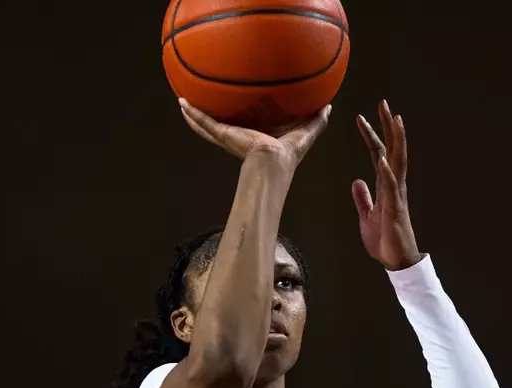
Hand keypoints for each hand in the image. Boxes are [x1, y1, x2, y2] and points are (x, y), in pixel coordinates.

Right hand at [179, 99, 330, 171]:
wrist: (274, 162)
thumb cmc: (289, 153)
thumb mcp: (305, 131)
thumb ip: (316, 119)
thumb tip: (329, 106)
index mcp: (256, 139)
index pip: (244, 128)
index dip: (238, 119)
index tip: (233, 108)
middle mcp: (239, 138)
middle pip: (220, 126)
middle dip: (211, 117)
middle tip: (200, 103)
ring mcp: (229, 137)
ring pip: (207, 125)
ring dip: (194, 115)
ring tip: (182, 102)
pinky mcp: (224, 135)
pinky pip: (205, 123)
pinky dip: (193, 114)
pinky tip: (182, 103)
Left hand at [351, 100, 421, 270]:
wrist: (395, 261)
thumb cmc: (384, 240)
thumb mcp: (367, 216)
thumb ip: (363, 198)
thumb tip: (357, 181)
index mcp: (385, 185)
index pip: (377, 153)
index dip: (370, 135)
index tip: (361, 117)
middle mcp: (393, 185)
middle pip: (391, 149)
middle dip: (387, 126)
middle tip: (383, 103)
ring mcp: (396, 195)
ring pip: (397, 161)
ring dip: (395, 140)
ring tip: (394, 119)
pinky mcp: (395, 209)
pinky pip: (392, 187)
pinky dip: (388, 172)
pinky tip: (384, 159)